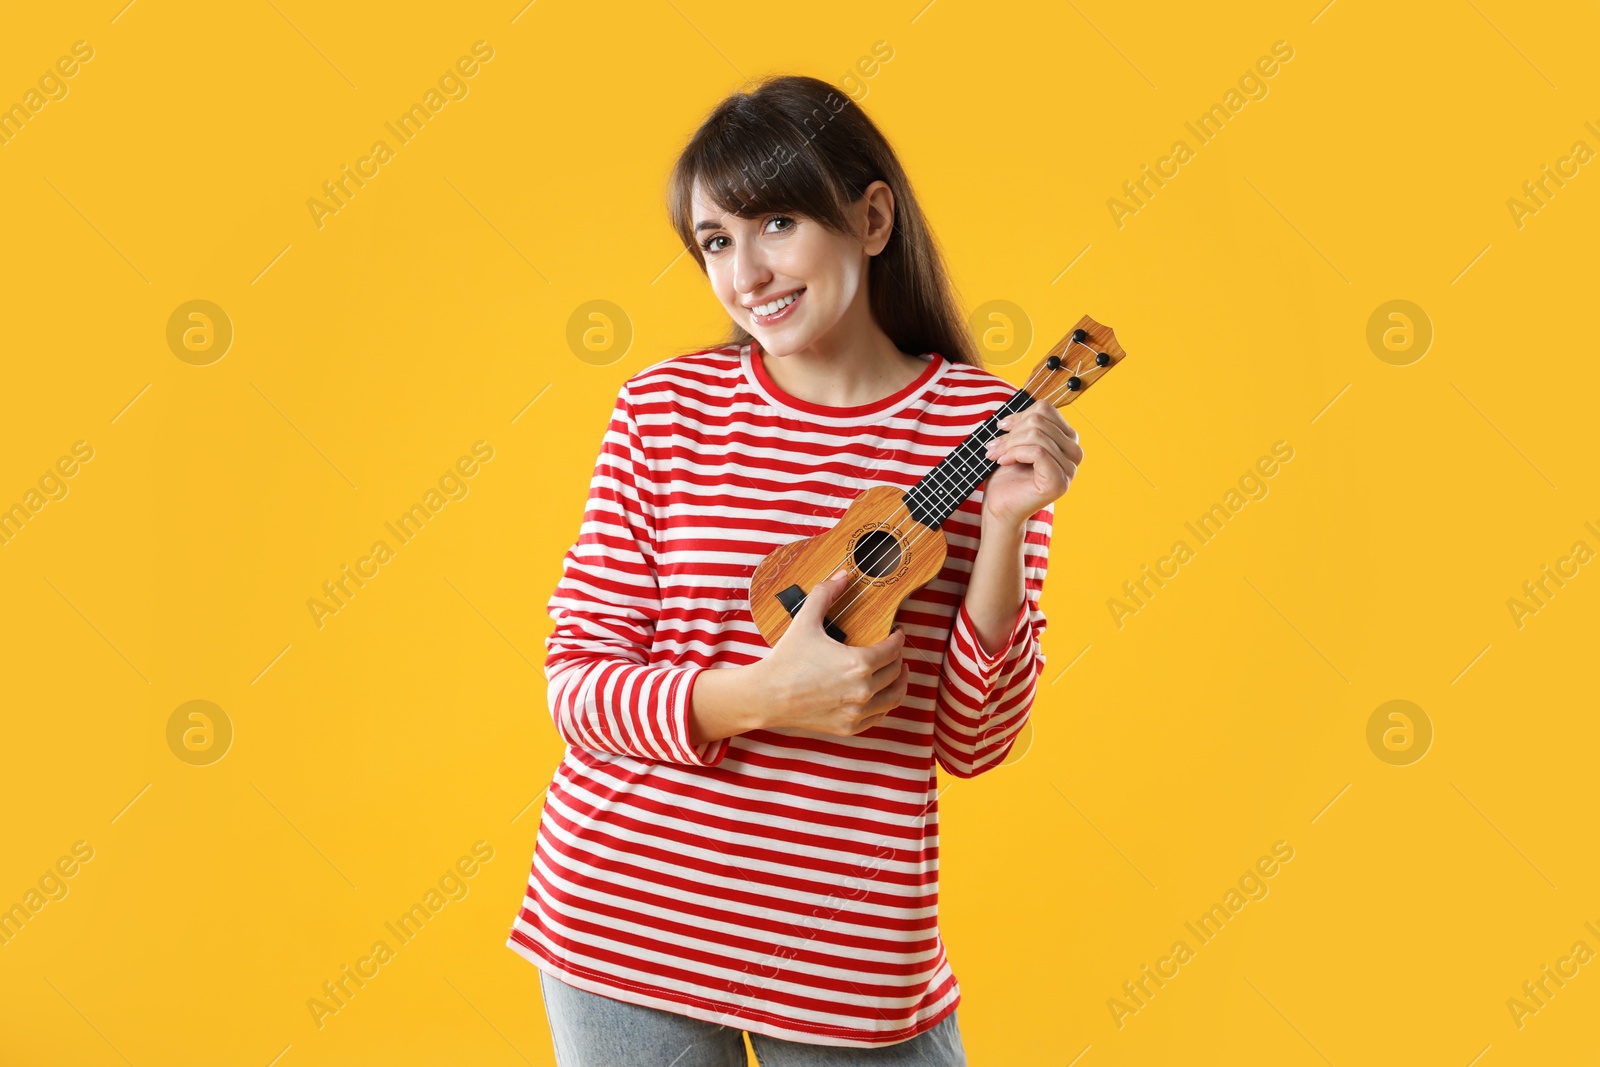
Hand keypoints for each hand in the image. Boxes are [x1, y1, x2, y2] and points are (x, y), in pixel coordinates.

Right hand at [752, 568, 909, 736]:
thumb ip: (825, 594)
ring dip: (900, 683)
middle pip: (896, 672)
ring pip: (894, 698)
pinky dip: (884, 704)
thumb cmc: (786, 658)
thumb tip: (843, 576)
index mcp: (859, 663)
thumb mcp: (805, 620)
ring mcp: (857, 712)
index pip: (893, 650)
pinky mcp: (848, 727)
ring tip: (898, 673)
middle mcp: (863, 690)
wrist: (766, 695)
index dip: (899, 638)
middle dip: (899, 658)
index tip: (897, 632)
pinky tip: (881, 695)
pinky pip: (878, 716)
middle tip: (895, 650)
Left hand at [981, 403, 1082, 529]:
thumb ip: (1027, 421)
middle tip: (993, 447)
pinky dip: (1014, 453)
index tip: (1001, 428)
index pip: (1045, 410)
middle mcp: (1074, 454)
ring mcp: (1070, 470)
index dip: (1019, 416)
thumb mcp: (1017, 440)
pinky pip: (1037, 452)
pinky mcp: (1059, 483)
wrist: (999, 507)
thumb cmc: (1007, 474)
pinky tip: (1003, 462)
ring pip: (1038, 435)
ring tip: (995, 455)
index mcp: (1067, 440)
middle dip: (1012, 432)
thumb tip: (1028, 399)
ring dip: (1009, 444)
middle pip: (1041, 420)